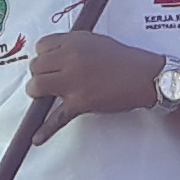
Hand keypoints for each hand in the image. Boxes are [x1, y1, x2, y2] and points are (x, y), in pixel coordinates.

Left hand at [25, 30, 161, 117]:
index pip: (41, 46)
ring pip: (37, 87)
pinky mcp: (79, 103)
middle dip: (40, 74)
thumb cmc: (124, 60)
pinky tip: (36, 138)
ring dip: (38, 93)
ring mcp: (73, 82)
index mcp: (74, 41)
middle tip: (51, 80)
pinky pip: (56, 118)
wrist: (144, 77)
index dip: (44, 56)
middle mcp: (70, 59)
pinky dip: (45, 130)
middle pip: (35, 66)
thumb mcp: (95, 41)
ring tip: (47, 96)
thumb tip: (53, 56)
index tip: (52, 62)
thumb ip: (72, 46)